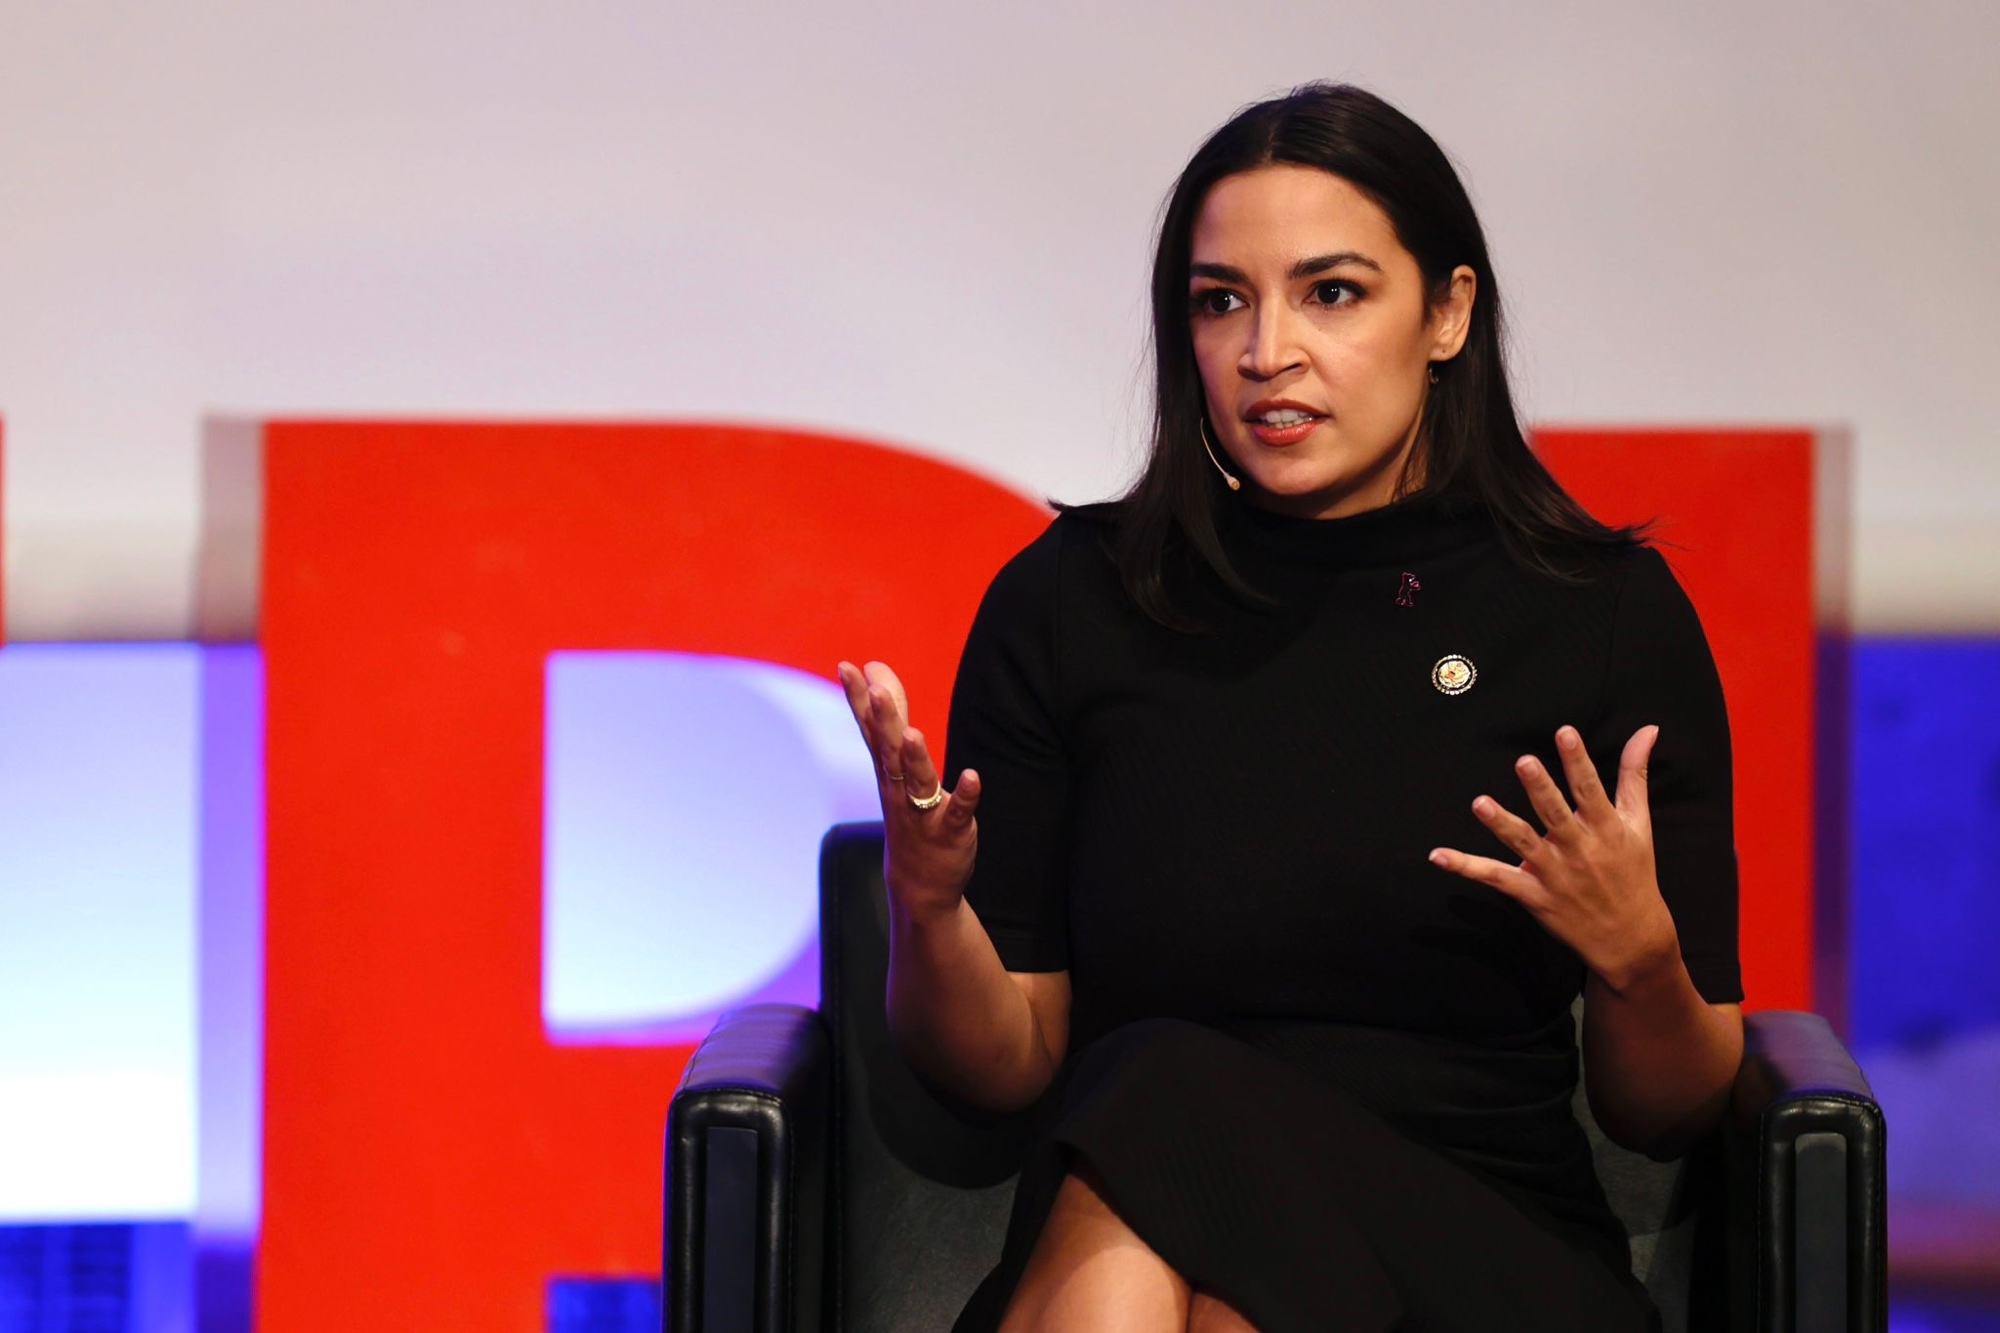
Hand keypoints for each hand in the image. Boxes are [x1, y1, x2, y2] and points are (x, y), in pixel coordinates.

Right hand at [835, 660, 980, 924]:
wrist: (918, 884)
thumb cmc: (907, 812)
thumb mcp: (895, 764)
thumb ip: (890, 715)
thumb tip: (876, 669)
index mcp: (887, 768)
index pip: (870, 728)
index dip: (858, 698)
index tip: (846, 666)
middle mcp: (899, 786)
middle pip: (888, 749)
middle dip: (881, 719)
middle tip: (873, 687)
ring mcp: (923, 810)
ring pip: (917, 780)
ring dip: (915, 758)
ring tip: (913, 733)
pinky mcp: (950, 830)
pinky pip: (957, 812)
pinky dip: (964, 796)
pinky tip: (972, 778)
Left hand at [1428, 724, 1678, 989]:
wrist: (1630, 937)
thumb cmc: (1633, 872)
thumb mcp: (1639, 823)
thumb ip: (1635, 774)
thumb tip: (1647, 729)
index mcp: (1605, 828)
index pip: (1590, 789)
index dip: (1577, 761)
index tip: (1565, 733)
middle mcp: (1579, 849)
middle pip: (1556, 815)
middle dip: (1541, 789)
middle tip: (1524, 762)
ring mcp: (1554, 874)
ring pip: (1523, 844)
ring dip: (1501, 824)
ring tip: (1480, 804)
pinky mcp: (1533, 895)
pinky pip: (1496, 878)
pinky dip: (1467, 868)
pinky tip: (1438, 856)